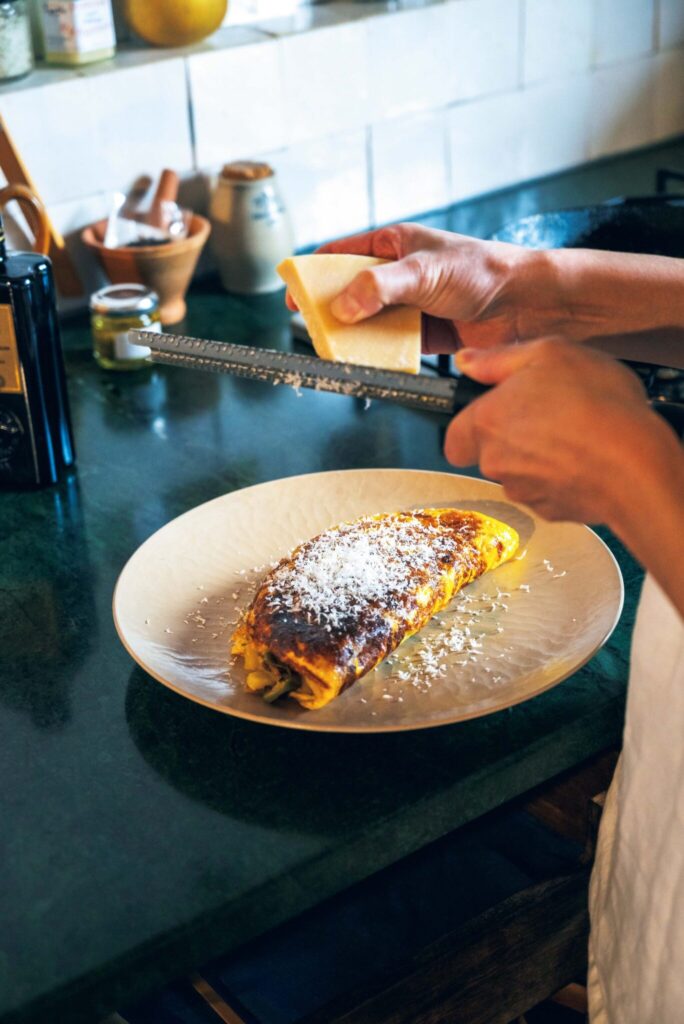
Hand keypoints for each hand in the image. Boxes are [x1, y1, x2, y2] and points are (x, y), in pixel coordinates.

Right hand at [287, 223, 553, 352]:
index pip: (342, 254)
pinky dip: (380, 355)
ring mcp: (412, 306)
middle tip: (312, 329)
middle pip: (351, 293)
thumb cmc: (482, 271)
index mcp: (395, 245)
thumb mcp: (423, 271)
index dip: (314, 272)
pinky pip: (392, 346)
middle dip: (332, 311)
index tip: (293, 292)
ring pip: (370, 323)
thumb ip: (379, 287)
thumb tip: (343, 307)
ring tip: (338, 351)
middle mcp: (401, 275)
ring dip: (355, 337)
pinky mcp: (426, 336)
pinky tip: (371, 363)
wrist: (527, 304)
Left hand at [445, 340, 665, 523]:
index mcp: (487, 422)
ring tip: (575, 434)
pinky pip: (548, 492)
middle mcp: (496, 462)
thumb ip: (499, 359)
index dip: (472, 426)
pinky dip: (561, 478)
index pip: (454, 438)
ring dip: (538, 457)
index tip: (496, 412)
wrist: (634, 463)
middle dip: (513, 438)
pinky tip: (586, 458)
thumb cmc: (595, 404)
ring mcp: (523, 491)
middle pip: (490, 454)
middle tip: (548, 414)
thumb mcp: (549, 353)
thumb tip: (466, 361)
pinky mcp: (551, 511)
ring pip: (519, 474)